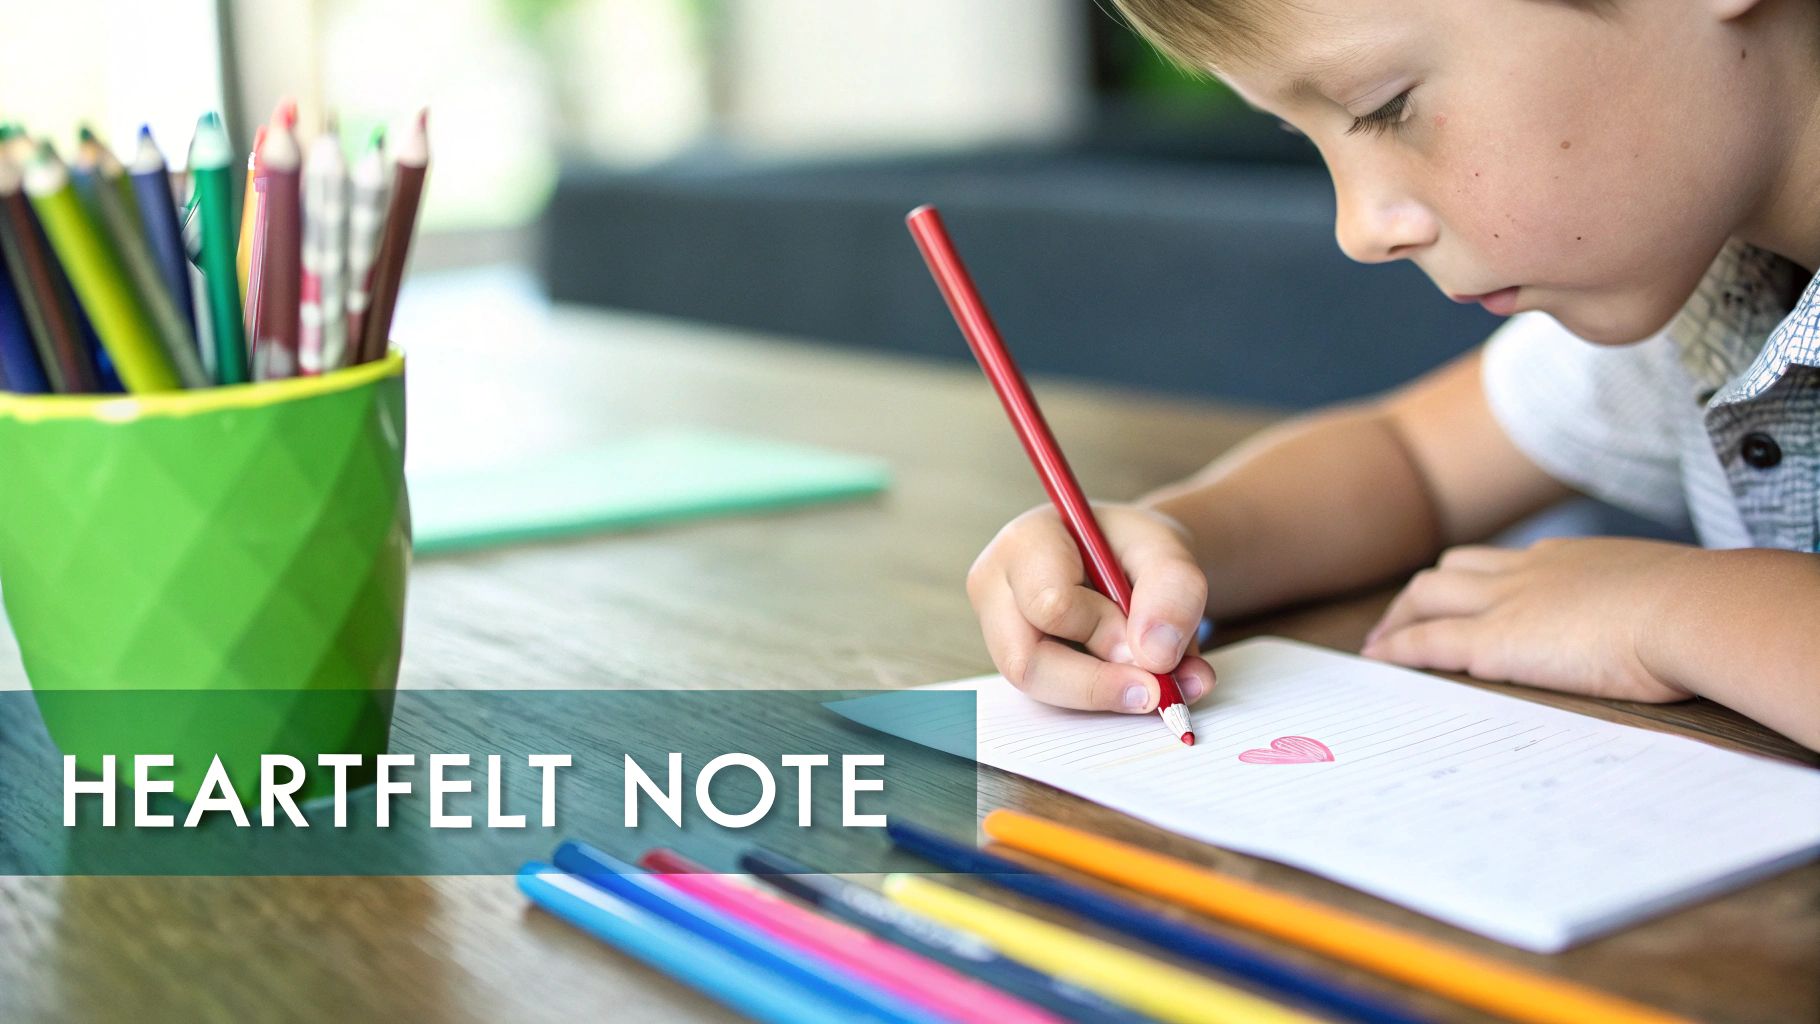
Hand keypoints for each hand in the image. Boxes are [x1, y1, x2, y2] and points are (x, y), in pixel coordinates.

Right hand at [967, 503, 1216, 712]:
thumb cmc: (1138, 550)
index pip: (1049, 604)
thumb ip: (1172, 593)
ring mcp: (997, 631)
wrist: (1131, 561)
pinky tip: (1137, 679)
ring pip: (1039, 689)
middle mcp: (995, 588)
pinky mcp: (1016, 663)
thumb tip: (1154, 657)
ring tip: (1163, 681)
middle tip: (1160, 688)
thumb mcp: (1170, 552)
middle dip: (1099, 683)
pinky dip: (1103, 698)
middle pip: (1026, 662)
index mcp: (1024, 544)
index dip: (1104, 632)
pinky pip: (1053, 698)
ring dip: (1106, 693)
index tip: (1151, 643)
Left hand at [1361, 537, 1699, 701]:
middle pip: (1451, 569)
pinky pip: (1427, 640)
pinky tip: (1378, 661)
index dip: (1473, 582)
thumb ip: (1641, 609)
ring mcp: (1508, 601)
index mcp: (1568, 560)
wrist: (1694, 609)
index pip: (1503, 564)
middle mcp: (1529, 571)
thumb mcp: (1662, 599)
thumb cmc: (1699, 612)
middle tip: (1398, 622)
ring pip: (1427, 593)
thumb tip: (1660, 631)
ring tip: (1380, 644)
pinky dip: (1397, 648)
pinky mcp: (1495, 640)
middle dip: (1420, 595)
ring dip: (1398, 618)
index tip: (1460, 599)